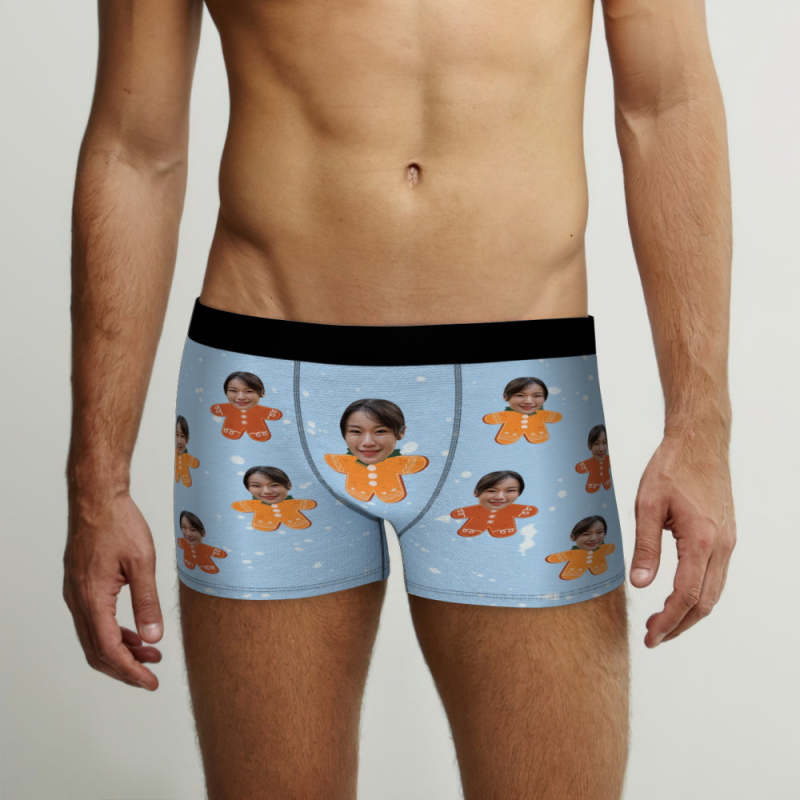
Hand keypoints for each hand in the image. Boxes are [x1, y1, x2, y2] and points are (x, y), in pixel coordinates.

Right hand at [63, 490, 163, 688]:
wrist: (97, 500)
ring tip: (150, 654)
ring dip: (121, 650)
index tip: (150, 682)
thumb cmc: (119, 524)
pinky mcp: (80, 586)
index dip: (130, 671)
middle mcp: (78, 601)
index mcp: (92, 599)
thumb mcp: (142, 563)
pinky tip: (135, 633)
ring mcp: (76, 594)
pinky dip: (114, 633)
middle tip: (151, 675)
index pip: (109, 650)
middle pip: (97, 651)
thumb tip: (153, 638)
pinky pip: (94, 621)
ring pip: (94, 637)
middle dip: (125, 667)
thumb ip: (147, 603)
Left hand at [629, 429, 735, 646]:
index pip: (687, 595)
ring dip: (689, 611)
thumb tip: (640, 584)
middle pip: (705, 602)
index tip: (650, 635)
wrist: (700, 441)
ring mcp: (728, 541)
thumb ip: (645, 547)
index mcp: (702, 540)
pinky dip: (698, 593)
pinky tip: (677, 594)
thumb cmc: (672, 468)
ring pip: (714, 591)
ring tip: (660, 621)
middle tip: (652, 636)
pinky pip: (715, 575)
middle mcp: (722, 545)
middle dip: (679, 624)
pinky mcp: (726, 536)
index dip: (668, 620)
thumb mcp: (648, 505)